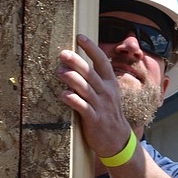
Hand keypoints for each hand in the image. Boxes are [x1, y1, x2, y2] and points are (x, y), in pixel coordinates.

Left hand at [56, 34, 135, 159]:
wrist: (119, 141)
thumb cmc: (108, 114)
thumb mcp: (107, 95)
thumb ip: (94, 80)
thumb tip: (76, 62)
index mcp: (110, 84)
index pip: (102, 62)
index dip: (92, 48)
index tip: (80, 36)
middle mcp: (107, 93)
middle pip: (91, 74)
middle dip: (77, 62)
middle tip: (63, 53)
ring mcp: (101, 107)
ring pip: (86, 89)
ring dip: (72, 79)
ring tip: (59, 71)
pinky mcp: (94, 120)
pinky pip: (83, 108)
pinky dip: (73, 101)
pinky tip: (63, 95)